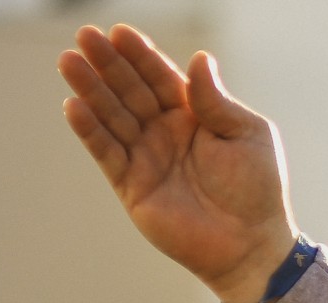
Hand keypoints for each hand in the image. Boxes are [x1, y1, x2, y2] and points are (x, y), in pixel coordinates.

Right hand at [58, 25, 299, 302]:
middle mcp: (167, 133)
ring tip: (69, 62)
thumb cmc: (258, 189)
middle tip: (85, 36)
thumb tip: (199, 58)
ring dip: (91, 90)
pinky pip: (107, 153)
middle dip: (108, 64)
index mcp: (196, 116)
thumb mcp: (246, 136)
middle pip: (131, 91)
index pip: (161, 78)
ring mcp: (147, 158)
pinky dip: (90, 131)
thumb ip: (216, 101)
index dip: (140, 56)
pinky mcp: (132, 186)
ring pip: (113, 116)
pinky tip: (74, 107)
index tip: (119, 33)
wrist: (252, 244)